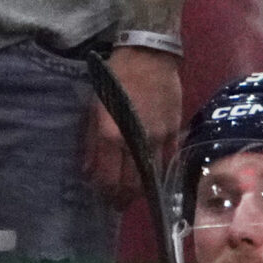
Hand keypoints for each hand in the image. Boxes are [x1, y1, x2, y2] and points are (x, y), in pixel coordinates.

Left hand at [86, 46, 182, 207]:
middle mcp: (136, 142)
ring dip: (141, 188)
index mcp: (112, 135)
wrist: (149, 58)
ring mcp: (159, 138)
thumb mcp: (95, 108)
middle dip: (123, 197)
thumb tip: (89, 171)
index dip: (105, 192)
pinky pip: (167, 159)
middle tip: (117, 204)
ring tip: (134, 192)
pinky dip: (159, 170)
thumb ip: (92, 142)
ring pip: (152, 175)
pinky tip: (153, 173)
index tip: (102, 198)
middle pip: (132, 182)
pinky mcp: (174, 131)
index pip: (109, 177)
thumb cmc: (115, 79)